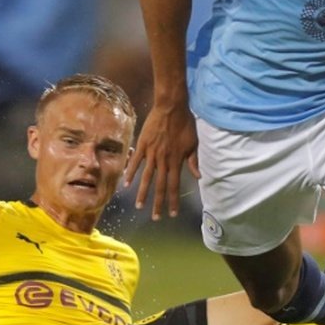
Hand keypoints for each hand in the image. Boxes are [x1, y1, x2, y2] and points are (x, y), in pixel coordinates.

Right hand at [125, 101, 199, 219]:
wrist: (171, 106)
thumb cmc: (184, 123)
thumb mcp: (193, 143)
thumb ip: (193, 161)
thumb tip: (198, 176)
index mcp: (176, 161)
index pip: (174, 185)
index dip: (173, 200)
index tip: (172, 213)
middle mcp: (163, 160)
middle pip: (160, 186)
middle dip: (158, 203)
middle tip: (155, 217)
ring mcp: (151, 153)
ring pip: (146, 177)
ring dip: (143, 193)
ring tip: (140, 207)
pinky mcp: (142, 145)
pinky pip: (135, 162)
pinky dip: (130, 173)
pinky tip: (126, 184)